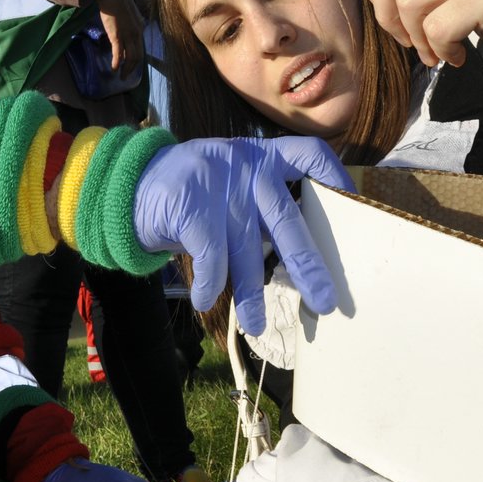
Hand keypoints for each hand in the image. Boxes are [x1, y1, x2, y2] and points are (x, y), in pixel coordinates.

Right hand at [89, 0, 144, 74]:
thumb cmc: (117, 0)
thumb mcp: (127, 14)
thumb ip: (129, 23)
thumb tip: (124, 32)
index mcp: (139, 27)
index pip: (141, 48)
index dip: (136, 60)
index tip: (131, 67)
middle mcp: (137, 33)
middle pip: (138, 56)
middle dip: (132, 69)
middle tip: (126, 76)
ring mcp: (128, 34)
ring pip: (131, 57)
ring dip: (126, 69)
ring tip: (121, 76)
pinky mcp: (117, 34)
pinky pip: (119, 52)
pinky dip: (117, 62)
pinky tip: (114, 68)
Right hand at [132, 137, 352, 335]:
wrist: (128, 185)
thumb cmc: (193, 194)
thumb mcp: (231, 181)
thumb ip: (261, 203)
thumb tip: (306, 257)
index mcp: (261, 157)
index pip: (308, 155)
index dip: (333, 178)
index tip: (353, 207)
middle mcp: (246, 168)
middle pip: (286, 219)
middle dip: (307, 265)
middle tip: (325, 302)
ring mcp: (218, 185)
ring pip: (247, 249)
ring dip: (253, 293)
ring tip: (257, 326)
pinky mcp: (191, 206)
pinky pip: (212, 257)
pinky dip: (212, 285)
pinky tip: (207, 301)